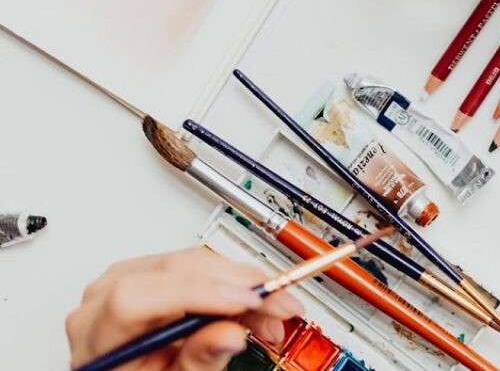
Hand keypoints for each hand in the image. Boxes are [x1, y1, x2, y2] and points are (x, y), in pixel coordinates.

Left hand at [67, 247, 304, 369]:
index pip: (136, 298)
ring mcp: (127, 280)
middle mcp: (104, 297)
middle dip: (237, 285)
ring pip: (191, 261)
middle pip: (172, 272)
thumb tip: (231, 334)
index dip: (197, 293)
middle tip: (281, 307)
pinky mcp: (152, 274)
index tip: (247, 303)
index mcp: (96, 335)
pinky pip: (195, 264)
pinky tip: (254, 302)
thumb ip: (197, 361)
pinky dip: (231, 281)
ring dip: (242, 283)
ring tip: (273, 313)